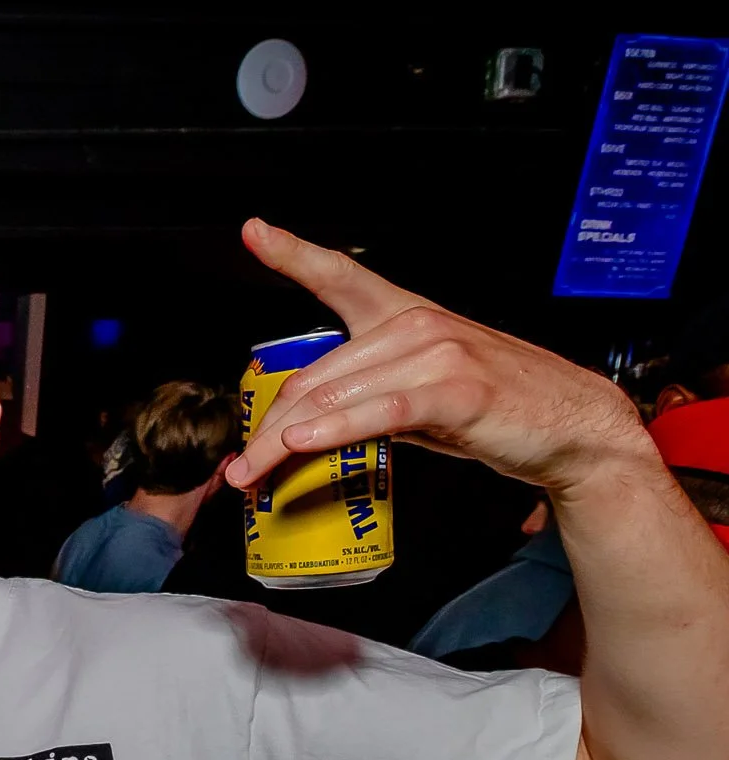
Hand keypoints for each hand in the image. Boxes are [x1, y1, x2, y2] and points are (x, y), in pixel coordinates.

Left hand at [225, 218, 652, 496]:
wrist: (574, 424)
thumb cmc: (497, 406)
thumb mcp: (421, 393)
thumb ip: (367, 395)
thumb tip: (306, 425)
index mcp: (405, 315)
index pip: (341, 276)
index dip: (293, 252)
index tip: (255, 232)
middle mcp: (416, 325)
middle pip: (315, 375)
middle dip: (268, 424)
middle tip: (239, 465)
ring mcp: (438, 354)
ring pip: (335, 396)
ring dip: (284, 441)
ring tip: (253, 472)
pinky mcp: (456, 392)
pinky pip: (379, 411)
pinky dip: (334, 429)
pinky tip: (301, 441)